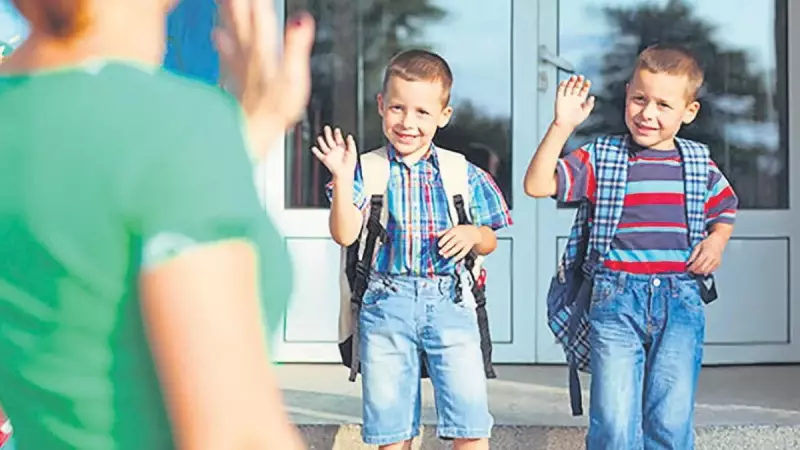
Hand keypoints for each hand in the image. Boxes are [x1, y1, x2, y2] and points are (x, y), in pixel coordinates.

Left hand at [214, 0, 314, 158]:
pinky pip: (227, 52)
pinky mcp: (237, 78)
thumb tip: (302, 21)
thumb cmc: (273, 111)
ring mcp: (241, 65)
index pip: (261, 15)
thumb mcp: (294, 79)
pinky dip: (221, 41)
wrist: (252, 134)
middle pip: (241, 18)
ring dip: (227, 12)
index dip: (259, 2)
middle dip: (239, 3)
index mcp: (265, 51)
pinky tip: (215, 34)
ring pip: (231, 30)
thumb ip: (296, 48)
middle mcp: (250, 54)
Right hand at [310, 126, 357, 178]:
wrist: (345, 173)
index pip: (338, 139)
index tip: (336, 129)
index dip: (337, 134)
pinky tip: (314, 148)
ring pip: (324, 146)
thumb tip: (349, 136)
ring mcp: (330, 155)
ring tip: (319, 137)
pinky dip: (316, 152)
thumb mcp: (353, 152)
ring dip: (321, 141)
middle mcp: (335, 150)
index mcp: (342, 148)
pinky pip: (319, 155)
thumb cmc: (350, 164)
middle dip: (328, 134)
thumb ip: (351, 143)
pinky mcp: (325, 160)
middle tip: (326, 128)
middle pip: (330, 140)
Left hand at [438, 225, 480, 261]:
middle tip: (440, 252)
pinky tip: (453, 260)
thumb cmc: (460, 230)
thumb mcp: (453, 228)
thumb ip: (444, 231)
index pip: (449, 235)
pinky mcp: (468, 247)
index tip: (439, 245)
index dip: (443, 240)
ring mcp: (465, 241)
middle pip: (453, 242)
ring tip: (445, 256)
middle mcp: (461, 236)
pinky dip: (458, 257)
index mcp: (456, 230)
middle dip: (446, 248)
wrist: (474, 232)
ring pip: (458, 248)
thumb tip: (435, 235)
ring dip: (451, 253)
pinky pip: (463, 253)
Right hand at [554, 75, 594, 129]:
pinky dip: (562, 85)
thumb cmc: (575, 120)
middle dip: (579, 81)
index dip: (586, 85)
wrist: (565, 124)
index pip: (584, 90)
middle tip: (581, 76)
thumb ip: (589, 104)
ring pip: (569, 87)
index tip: (588, 82)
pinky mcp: (559, 99)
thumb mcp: (585, 112)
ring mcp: (566, 98)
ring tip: (574, 77)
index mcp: (580, 100)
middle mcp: (573, 98)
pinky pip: (560, 90)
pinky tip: (565, 81)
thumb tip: (592, 97)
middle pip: (577, 87)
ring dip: (571, 81)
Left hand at [687, 234, 725, 274]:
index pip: (697, 263)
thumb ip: (693, 255)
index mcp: (706, 253)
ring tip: (696, 270)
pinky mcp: (718, 263)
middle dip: (695, 271)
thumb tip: (688, 262)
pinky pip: (712, 270)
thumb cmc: (708, 242)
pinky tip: (702, 270)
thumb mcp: (698, 246)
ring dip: (700, 272)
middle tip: (691, 270)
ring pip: (707, 271)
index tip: (688, 269)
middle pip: (702, 268)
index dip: (691, 268)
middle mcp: (712, 258)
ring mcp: (716, 261)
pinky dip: (706, 272)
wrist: (718, 240)